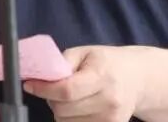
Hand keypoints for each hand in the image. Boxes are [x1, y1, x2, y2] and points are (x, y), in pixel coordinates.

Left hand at [24, 46, 143, 121]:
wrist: (137, 78)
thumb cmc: (107, 62)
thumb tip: (40, 76)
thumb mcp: (85, 52)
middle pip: (64, 109)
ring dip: (61, 111)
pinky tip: (79, 108)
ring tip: (71, 98)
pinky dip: (71, 120)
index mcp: (101, 76)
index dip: (44, 89)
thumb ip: (62, 62)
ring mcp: (111, 119)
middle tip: (55, 88)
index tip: (30, 84)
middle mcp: (109, 100)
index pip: (67, 90)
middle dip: (51, 98)